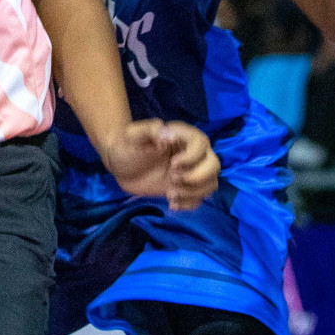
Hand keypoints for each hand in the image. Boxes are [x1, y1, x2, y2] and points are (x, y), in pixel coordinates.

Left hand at [101, 119, 218, 210]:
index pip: (202, 143)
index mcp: (182, 136)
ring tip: (170, 194)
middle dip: (196, 177)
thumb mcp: (133, 135)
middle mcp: (192, 153)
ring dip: (193, 192)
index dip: (192, 157)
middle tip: (172, 179)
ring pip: (210, 183)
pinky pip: (200, 198)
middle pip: (214, 165)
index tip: (173, 164)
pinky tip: (171, 203)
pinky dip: (188, 203)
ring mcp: (191, 172)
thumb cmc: (126, 145)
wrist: (120, 164)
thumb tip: (169, 134)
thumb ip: (150, 130)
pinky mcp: (186, 187)